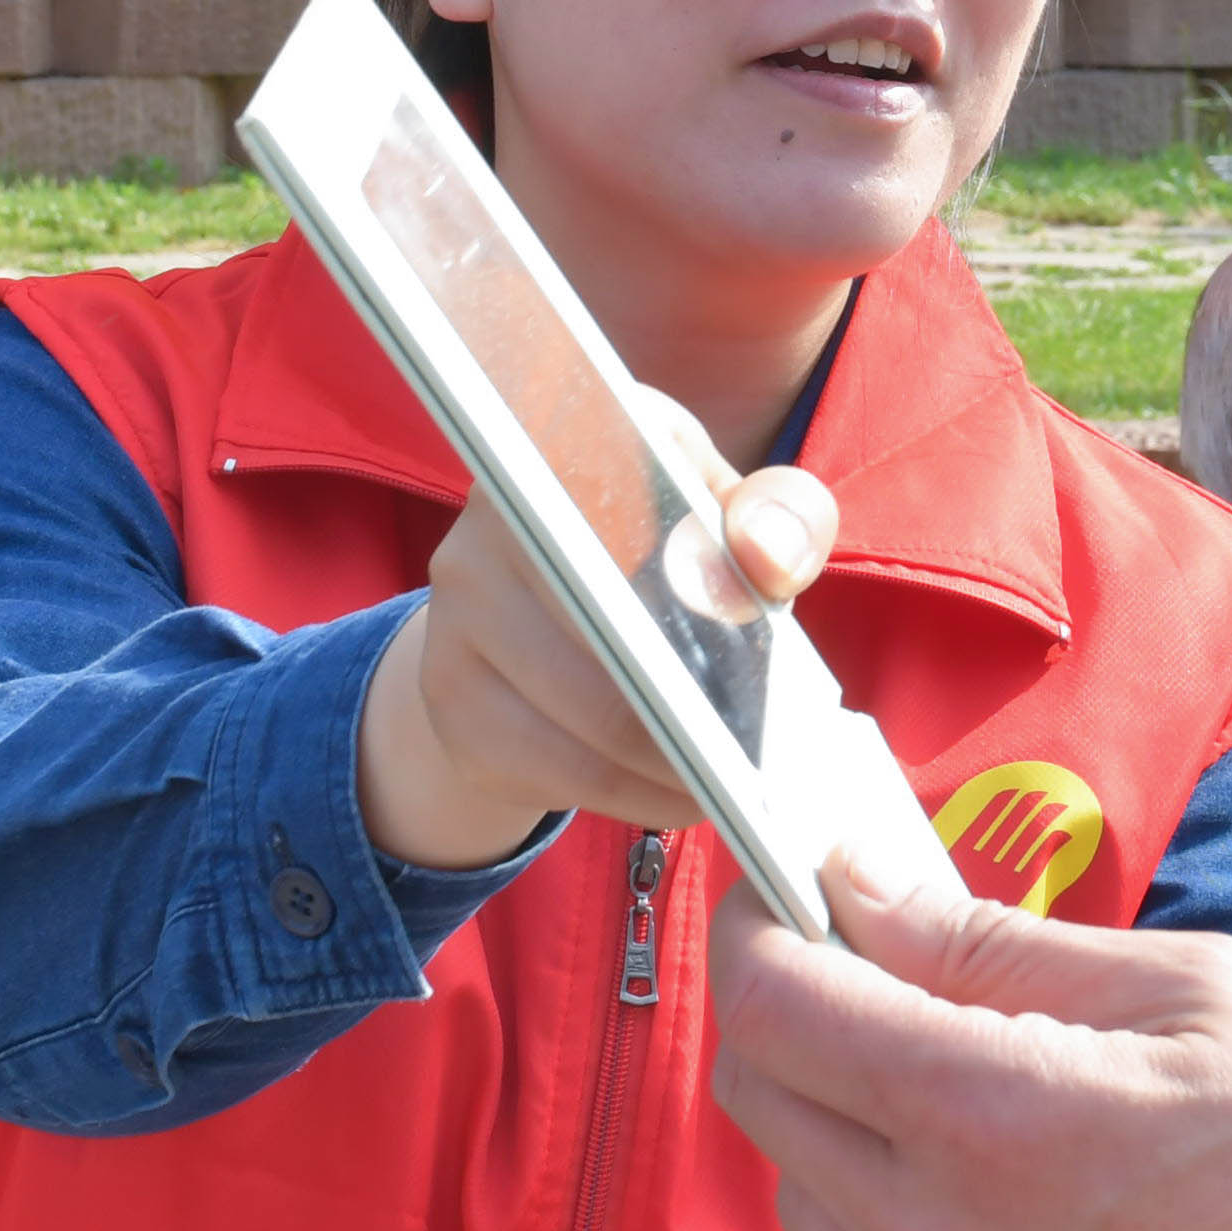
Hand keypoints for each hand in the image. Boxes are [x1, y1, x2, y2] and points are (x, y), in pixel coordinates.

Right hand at [359, 420, 834, 876]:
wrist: (521, 635)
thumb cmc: (653, 564)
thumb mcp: (727, 521)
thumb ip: (779, 517)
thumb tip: (765, 552)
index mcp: (579, 436)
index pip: (652, 481)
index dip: (715, 557)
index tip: (763, 616)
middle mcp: (500, 511)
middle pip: (626, 618)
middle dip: (710, 691)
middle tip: (772, 739)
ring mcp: (461, 606)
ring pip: (598, 712)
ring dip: (683, 758)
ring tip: (740, 777)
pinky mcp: (452, 697)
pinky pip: (565, 768)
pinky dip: (641, 792)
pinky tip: (685, 794)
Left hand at [700, 869, 1231, 1230]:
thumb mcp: (1194, 994)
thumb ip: (997, 946)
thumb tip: (862, 890)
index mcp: (988, 1117)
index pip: (773, 1003)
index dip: (762, 928)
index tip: (789, 897)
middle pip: (766, 1101)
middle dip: (804, 1020)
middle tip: (891, 986)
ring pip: (814, 1211)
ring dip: (857, 1142)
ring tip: (993, 1121)